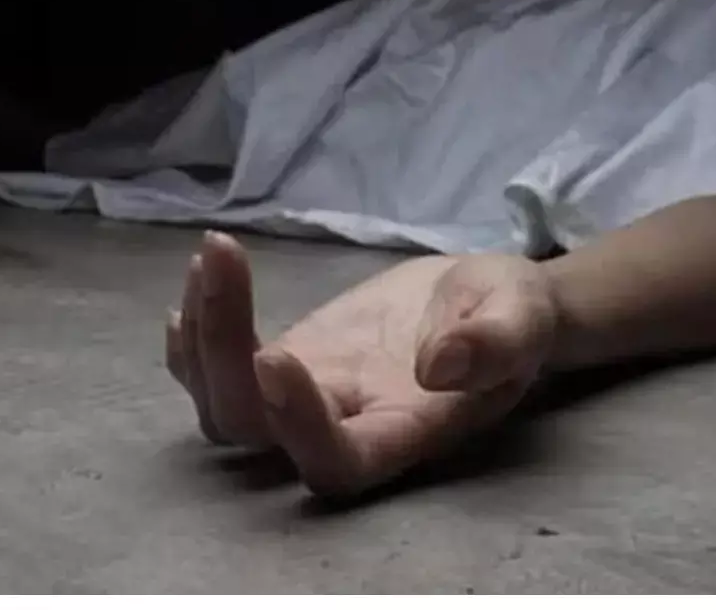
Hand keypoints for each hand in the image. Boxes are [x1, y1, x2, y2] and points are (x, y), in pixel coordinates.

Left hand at [165, 231, 560, 495]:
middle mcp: (343, 428)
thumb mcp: (522, 315)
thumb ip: (498, 342)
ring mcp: (305, 396)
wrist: (482, 303)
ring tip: (215, 254)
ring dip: (200, 337)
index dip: (297, 426)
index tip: (278, 353)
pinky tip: (199, 280)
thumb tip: (442, 366)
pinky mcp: (287, 361)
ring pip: (222, 406)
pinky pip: (217, 371)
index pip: (336, 462)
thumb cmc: (510, 312)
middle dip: (220, 355)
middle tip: (224, 258)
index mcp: (405, 433)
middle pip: (252, 433)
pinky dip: (193, 335)